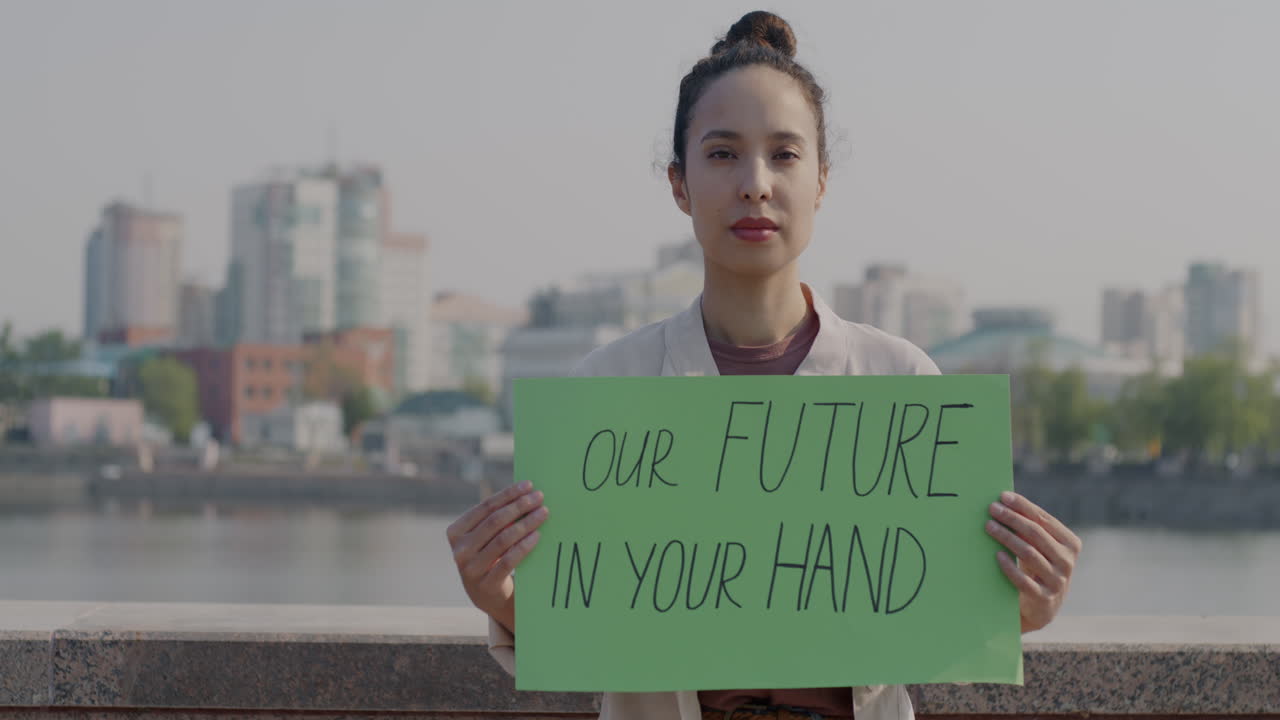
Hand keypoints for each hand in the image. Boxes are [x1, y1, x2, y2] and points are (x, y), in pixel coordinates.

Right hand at [446, 480, 548, 633]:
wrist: (488, 596)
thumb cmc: (490, 556)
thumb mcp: (485, 537)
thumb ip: (496, 518)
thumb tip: (524, 492)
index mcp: (455, 532)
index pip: (485, 507)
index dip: (508, 494)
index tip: (528, 485)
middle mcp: (460, 550)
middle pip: (495, 521)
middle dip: (519, 506)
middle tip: (539, 497)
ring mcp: (471, 569)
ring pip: (503, 539)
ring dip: (526, 523)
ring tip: (543, 513)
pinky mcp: (486, 584)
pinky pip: (509, 560)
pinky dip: (524, 546)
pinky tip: (537, 535)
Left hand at [985, 491, 1081, 632]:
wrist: (1041, 609)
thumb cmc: (1037, 569)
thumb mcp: (1040, 548)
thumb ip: (1031, 528)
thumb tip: (1004, 502)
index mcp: (1071, 544)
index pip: (1044, 519)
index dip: (1023, 506)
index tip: (1003, 496)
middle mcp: (1067, 562)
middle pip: (1036, 534)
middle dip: (1012, 518)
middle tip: (992, 509)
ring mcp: (1058, 581)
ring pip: (1029, 553)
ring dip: (1006, 537)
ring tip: (989, 526)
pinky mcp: (1043, 598)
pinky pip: (1023, 580)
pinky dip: (1009, 566)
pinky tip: (996, 555)